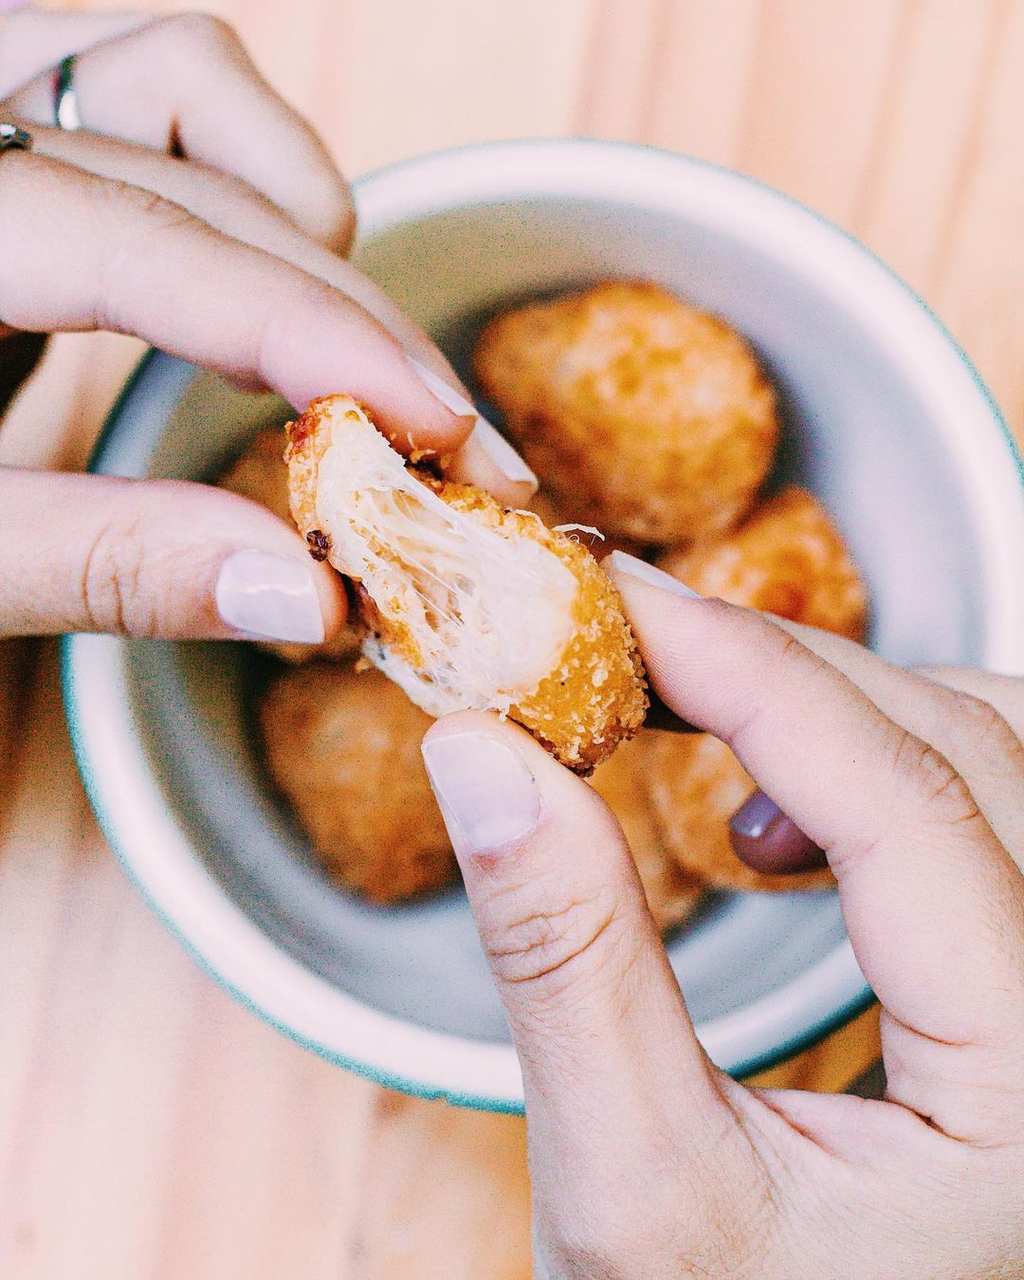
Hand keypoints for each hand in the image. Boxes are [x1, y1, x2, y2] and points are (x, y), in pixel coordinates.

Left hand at [0, 9, 534, 642]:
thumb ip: (106, 568)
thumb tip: (314, 598)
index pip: (128, 238)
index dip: (305, 332)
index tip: (438, 428)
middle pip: (187, 147)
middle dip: (342, 300)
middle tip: (442, 438)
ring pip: (175, 63)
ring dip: (289, 200)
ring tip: (343, 352)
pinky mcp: (8, 135)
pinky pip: (150, 92)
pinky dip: (240, 181)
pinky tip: (258, 297)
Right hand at [421, 556, 1023, 1278]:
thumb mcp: (633, 1192)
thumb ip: (566, 961)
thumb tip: (486, 755)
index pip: (905, 802)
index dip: (747, 673)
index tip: (617, 601)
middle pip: (966, 748)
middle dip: (782, 673)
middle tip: (625, 645)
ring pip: (997, 757)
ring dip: (844, 712)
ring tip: (700, 734)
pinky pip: (991, 813)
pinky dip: (882, 771)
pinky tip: (785, 827)